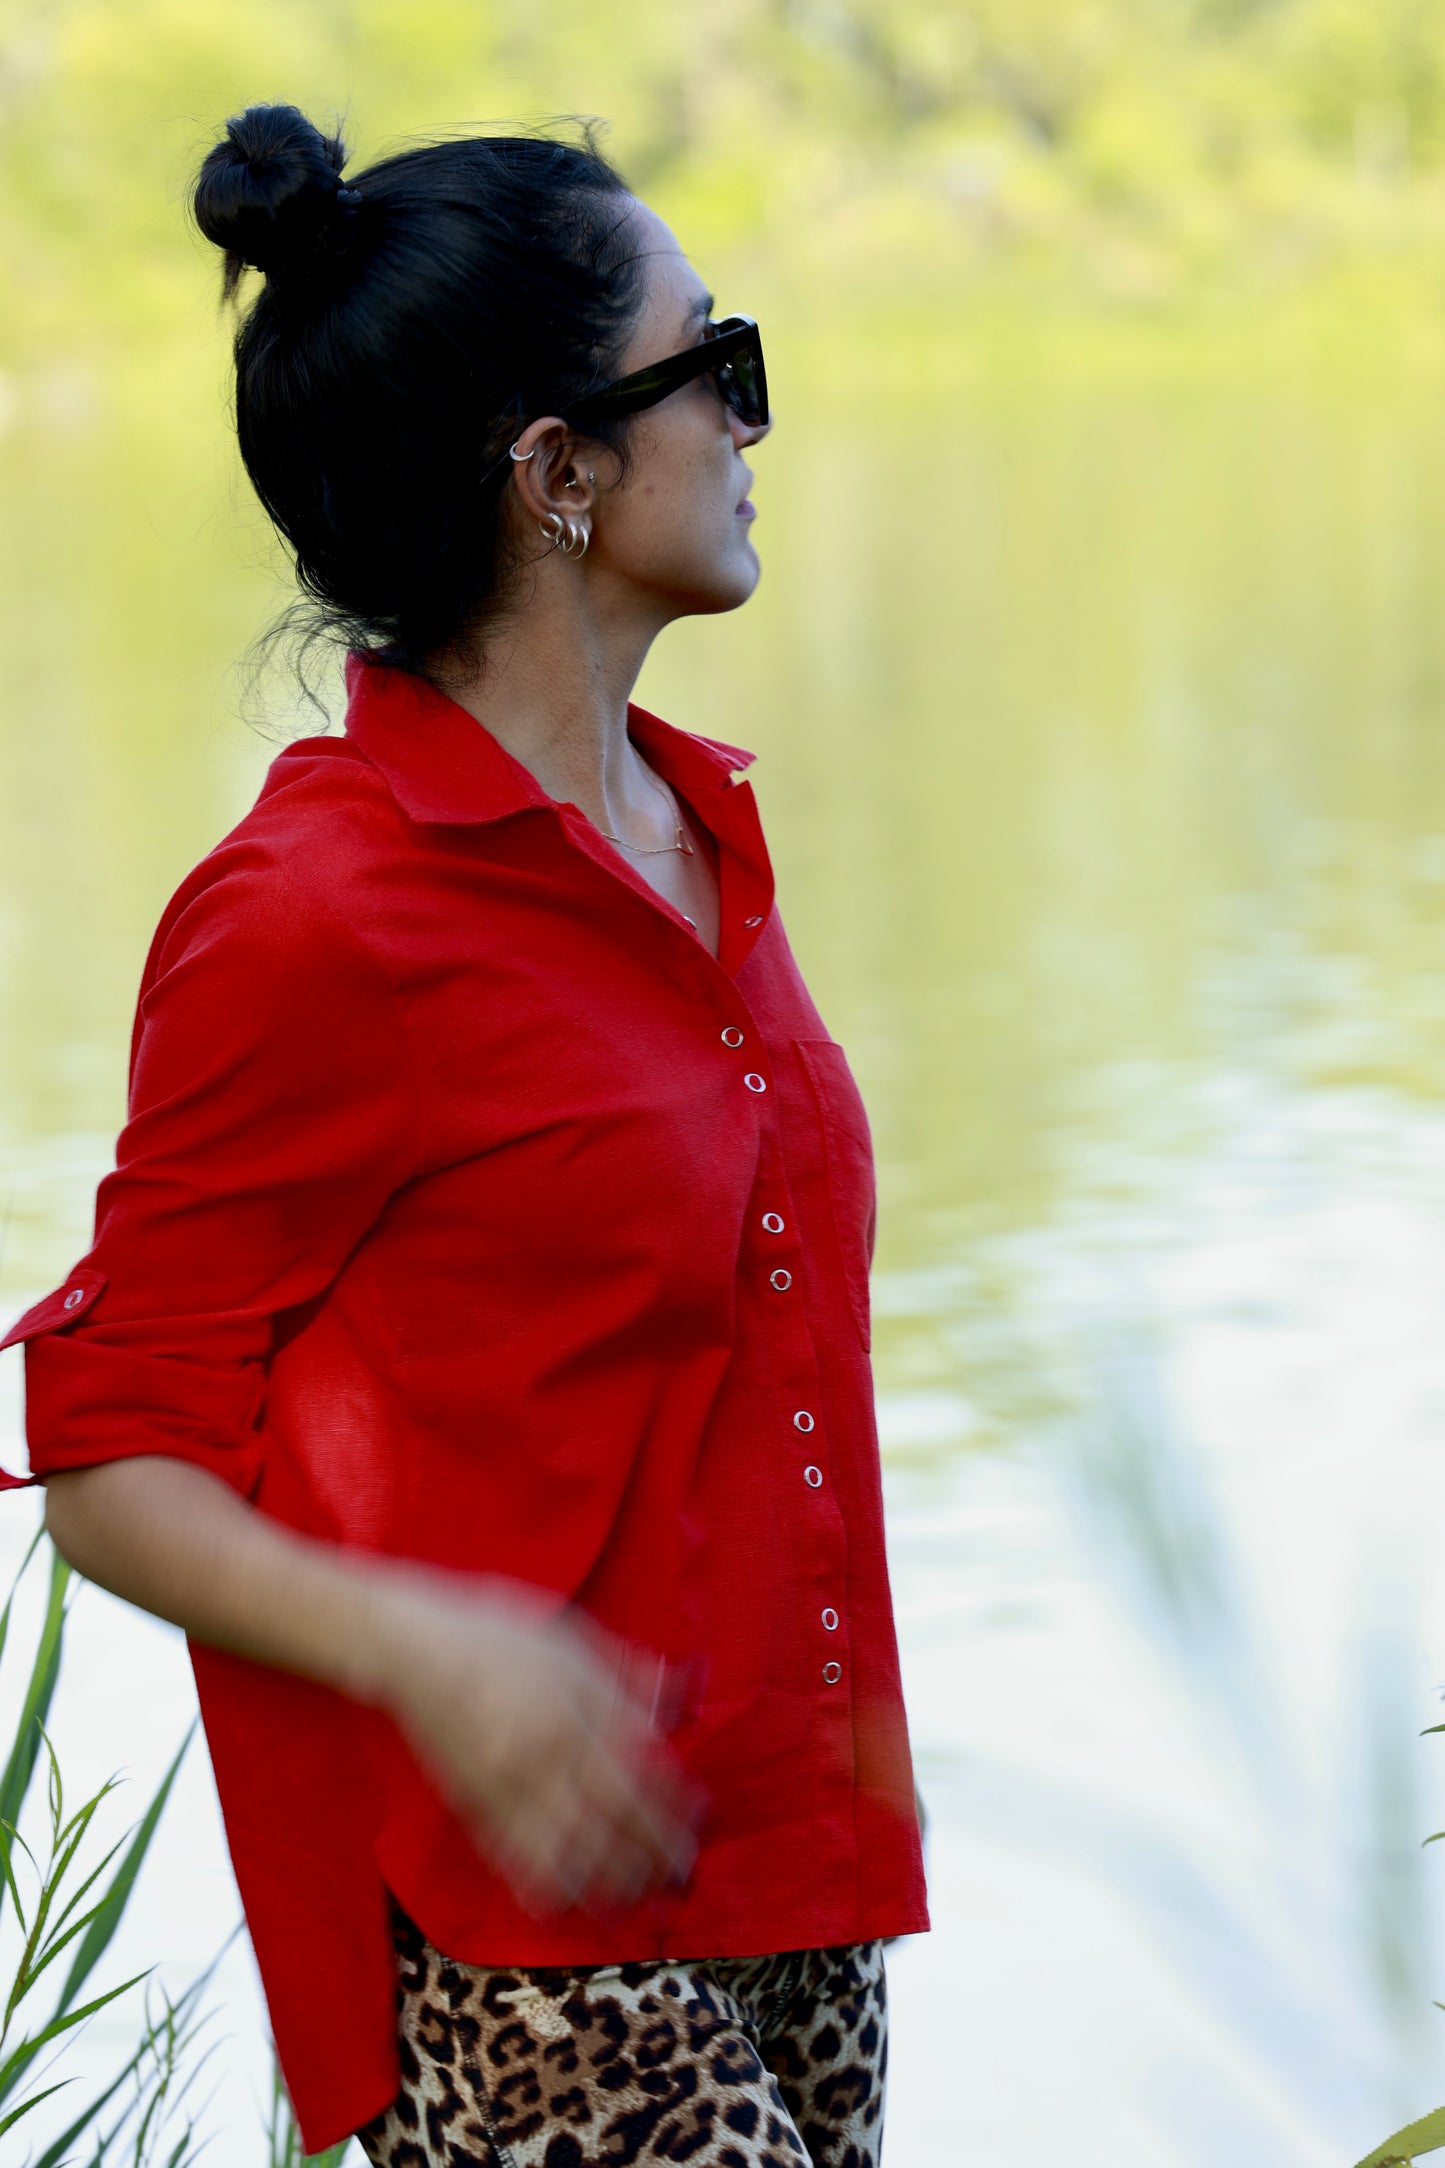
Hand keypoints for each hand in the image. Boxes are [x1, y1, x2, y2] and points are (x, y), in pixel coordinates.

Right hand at [365, 1570, 701, 1916]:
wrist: (411, 1648)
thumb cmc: (495, 1633)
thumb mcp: (570, 1637)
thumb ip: (625, 1671)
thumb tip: (682, 1691)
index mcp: (575, 1710)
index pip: (636, 1768)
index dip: (670, 1802)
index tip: (699, 1821)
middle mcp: (546, 1754)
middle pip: (609, 1816)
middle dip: (648, 1853)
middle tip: (679, 1878)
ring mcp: (507, 1783)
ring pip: (565, 1845)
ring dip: (604, 1879)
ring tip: (635, 1901)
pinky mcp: (472, 1802)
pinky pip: (511, 1852)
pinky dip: (540, 1881)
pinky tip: (562, 1902)